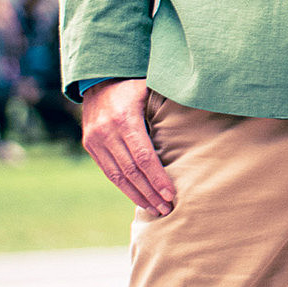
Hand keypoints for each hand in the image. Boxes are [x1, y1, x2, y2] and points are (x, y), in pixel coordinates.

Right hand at [81, 78, 175, 214]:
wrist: (97, 77)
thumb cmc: (133, 82)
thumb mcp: (151, 86)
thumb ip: (168, 102)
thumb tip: (197, 107)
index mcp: (126, 117)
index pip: (143, 156)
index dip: (157, 177)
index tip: (171, 194)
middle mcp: (107, 132)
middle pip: (131, 171)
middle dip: (150, 192)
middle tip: (167, 209)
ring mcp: (96, 140)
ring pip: (118, 176)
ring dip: (137, 196)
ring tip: (155, 210)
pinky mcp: (91, 145)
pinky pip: (108, 172)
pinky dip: (124, 187)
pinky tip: (138, 197)